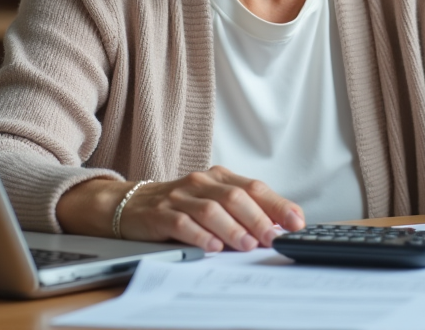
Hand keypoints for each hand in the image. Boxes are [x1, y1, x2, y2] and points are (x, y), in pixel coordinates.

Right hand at [56, 166, 304, 252]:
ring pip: (212, 210)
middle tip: (273, 238)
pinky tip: (213, 247)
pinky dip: (200, 235)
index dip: (277, 204)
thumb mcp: (212, 201)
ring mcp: (179, 197)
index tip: (296, 222)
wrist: (128, 204)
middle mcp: (201, 183)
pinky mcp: (159, 214)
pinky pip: (182, 223)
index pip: (254, 187)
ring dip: (233, 229)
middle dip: (258, 218)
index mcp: (219, 178)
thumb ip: (243, 211)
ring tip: (248, 245)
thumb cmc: (178, 205)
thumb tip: (280, 227)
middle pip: (236, 197)